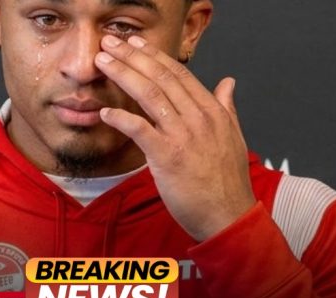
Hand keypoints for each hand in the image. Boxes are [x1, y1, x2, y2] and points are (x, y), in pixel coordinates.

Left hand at [95, 35, 255, 240]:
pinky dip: (121, 118)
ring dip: (122, 75)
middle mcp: (198, 118)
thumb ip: (227, 107)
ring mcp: (183, 136)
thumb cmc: (227, 183)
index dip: (153, 55)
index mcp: (212, 111)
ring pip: (149, 95)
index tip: (134, 44)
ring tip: (102, 62)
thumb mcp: (233, 137)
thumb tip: (228, 82)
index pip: (179, 73)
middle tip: (109, 43)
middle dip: (131, 57)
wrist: (229, 216)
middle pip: (160, 77)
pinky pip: (140, 130)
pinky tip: (105, 112)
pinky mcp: (168, 157)